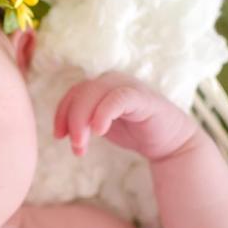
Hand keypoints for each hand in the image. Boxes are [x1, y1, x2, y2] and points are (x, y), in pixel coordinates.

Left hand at [53, 71, 199, 160]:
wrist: (169, 141)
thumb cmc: (132, 131)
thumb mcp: (99, 125)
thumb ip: (81, 121)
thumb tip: (58, 130)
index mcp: (99, 86)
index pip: (72, 93)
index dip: (61, 114)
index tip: (59, 136)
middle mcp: (111, 81)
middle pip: (80, 92)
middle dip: (71, 120)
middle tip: (75, 146)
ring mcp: (127, 86)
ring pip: (94, 93)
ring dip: (82, 120)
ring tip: (82, 145)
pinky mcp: (143, 97)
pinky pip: (118, 98)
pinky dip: (104, 112)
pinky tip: (99, 131)